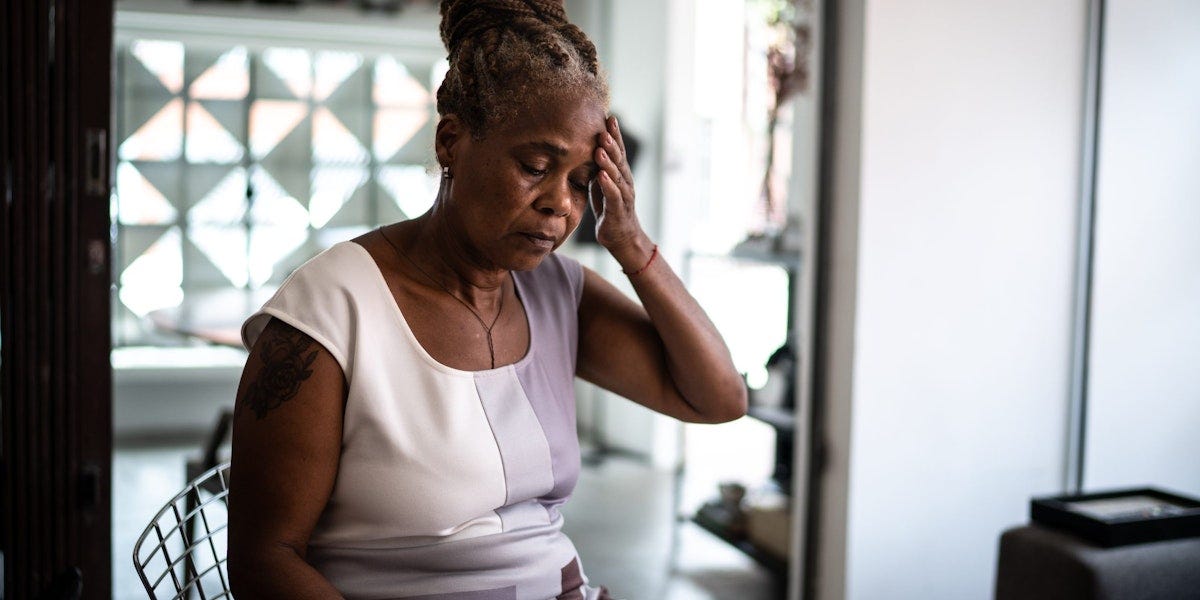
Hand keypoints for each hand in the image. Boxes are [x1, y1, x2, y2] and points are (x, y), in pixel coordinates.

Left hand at [591, 116, 652, 269]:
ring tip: (601, 147)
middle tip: (604, 126)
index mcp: (620, 174)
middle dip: (612, 142)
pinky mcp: (618, 210)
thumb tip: (585, 152)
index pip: (617, 151)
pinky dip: (607, 184)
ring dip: (609, 161)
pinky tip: (601, 175)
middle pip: (619, 159)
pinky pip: (613, 195)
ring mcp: (623, 196)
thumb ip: (597, 170)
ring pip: (617, 175)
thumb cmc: (610, 210)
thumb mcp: (601, 186)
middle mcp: (625, 182)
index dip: (614, 135)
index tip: (608, 117)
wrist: (622, 238)